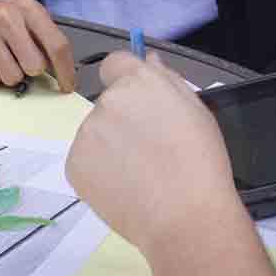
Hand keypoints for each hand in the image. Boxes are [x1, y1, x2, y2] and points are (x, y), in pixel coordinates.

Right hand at [0, 0, 76, 91]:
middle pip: (34, 66)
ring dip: (11, 74)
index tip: (67, 86)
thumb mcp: (33, 21)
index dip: (65, 71)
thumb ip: (49, 44)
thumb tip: (63, 78)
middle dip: (32, 69)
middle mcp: (4, 16)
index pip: (56, 45)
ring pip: (11, 77)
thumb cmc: (10, 20)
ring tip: (6, 58)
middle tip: (24, 61)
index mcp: (29, 9)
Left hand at [65, 52, 241, 254]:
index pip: (115, 63)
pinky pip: (86, 159)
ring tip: (141, 173)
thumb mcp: (197, 112)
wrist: (185, 216)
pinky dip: (99, 170)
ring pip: (96, 133)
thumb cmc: (201, 164)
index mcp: (139, 82)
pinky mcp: (74, 163)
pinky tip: (125, 186)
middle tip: (150, 150)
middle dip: (123, 120)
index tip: (138, 102)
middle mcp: (107, 102)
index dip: (125, 80)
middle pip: (108, 103)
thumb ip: (168, 80)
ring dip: (111, 146)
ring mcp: (86, 133)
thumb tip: (149, 59)